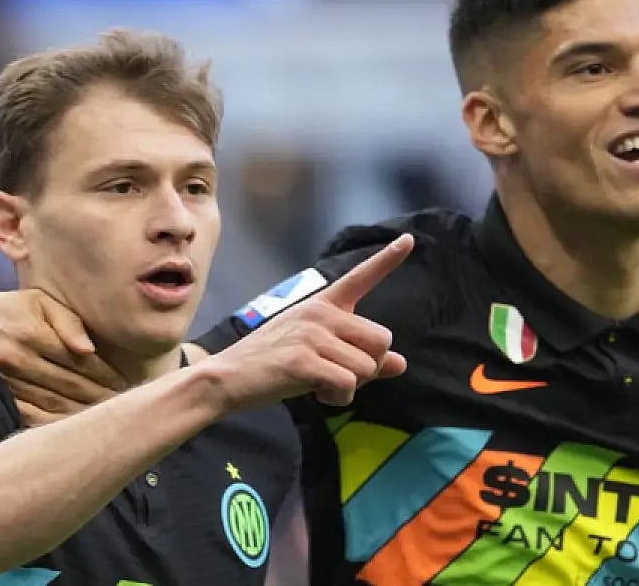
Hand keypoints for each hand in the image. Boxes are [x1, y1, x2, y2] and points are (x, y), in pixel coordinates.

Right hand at [0, 288, 132, 424]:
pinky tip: (75, 430)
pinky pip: (30, 417)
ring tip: (107, 420)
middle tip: (125, 407)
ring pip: (53, 405)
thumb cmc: (7, 309)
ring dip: (83, 414)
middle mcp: (17, 359)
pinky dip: (55, 425)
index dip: (106, 375)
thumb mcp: (37, 301)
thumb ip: (67, 320)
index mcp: (32, 333)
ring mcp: (4, 382)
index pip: (80, 360)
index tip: (126, 384)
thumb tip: (88, 349)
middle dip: (101, 397)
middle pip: (70, 385)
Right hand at [211, 234, 413, 408]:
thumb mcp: (317, 354)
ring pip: (368, 367)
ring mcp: (312, 335)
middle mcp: (320, 313)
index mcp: (322, 305)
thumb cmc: (271, 365)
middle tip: (338, 375)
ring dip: (352, 388)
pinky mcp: (304, 361)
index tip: (410, 239)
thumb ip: (359, 356)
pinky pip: (348, 385)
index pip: (361, 277)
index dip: (388, 259)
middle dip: (369, 366)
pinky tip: (316, 395)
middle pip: (382, 340)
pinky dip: (338, 399)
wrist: (228, 378)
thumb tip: (400, 364)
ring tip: (320, 385)